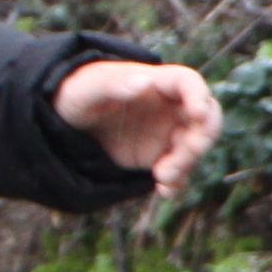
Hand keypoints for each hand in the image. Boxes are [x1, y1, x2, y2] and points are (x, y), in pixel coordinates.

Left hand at [56, 58, 222, 199]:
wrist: (67, 120)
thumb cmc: (77, 93)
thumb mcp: (86, 89)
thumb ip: (113, 84)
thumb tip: (145, 81)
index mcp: (156, 82)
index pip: (189, 82)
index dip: (199, 96)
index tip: (197, 114)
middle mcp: (170, 107)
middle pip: (204, 119)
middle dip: (199, 139)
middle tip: (177, 158)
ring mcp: (167, 132)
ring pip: (194, 148)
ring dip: (186, 165)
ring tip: (162, 177)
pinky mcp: (160, 155)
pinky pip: (180, 170)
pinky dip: (177, 182)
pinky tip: (164, 191)